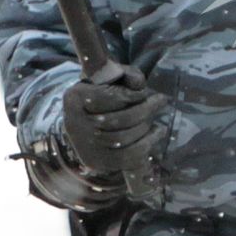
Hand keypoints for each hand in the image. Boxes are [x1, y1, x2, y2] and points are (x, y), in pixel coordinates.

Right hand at [62, 65, 169, 179]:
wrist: (85, 122)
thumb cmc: (102, 93)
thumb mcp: (111, 77)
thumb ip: (126, 74)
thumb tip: (139, 84)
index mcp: (75, 98)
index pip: (108, 96)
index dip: (132, 95)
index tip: (145, 93)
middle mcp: (75, 123)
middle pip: (117, 119)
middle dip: (144, 110)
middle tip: (160, 101)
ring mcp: (84, 145)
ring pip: (123, 140)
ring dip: (147, 130)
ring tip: (159, 124)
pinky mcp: (96, 161)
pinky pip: (126, 159)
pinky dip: (145, 146)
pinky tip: (154, 136)